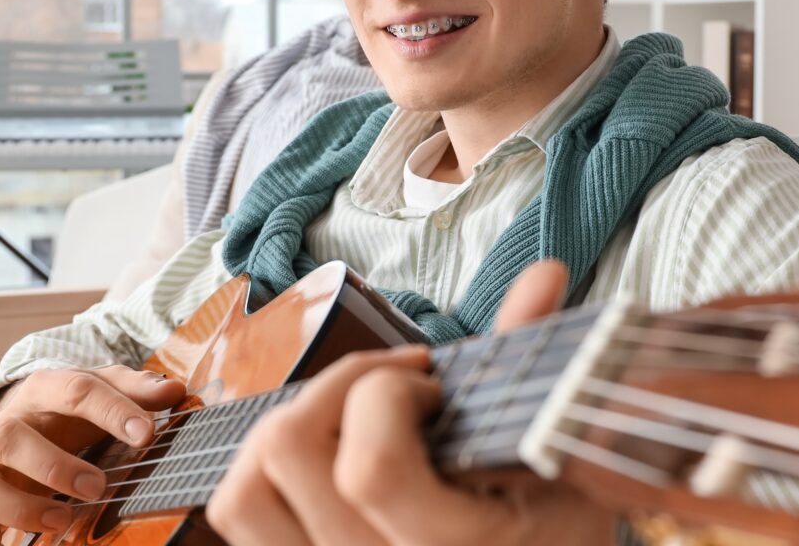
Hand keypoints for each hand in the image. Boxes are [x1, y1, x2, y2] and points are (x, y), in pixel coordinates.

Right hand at [0, 365, 185, 544]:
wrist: (25, 418)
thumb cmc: (71, 406)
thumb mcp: (104, 387)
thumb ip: (137, 390)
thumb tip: (175, 391)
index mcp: (43, 391)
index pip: (75, 391)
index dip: (112, 411)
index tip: (146, 434)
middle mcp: (8, 427)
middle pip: (11, 438)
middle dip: (54, 465)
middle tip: (96, 486)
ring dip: (17, 506)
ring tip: (62, 519)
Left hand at [207, 260, 615, 544]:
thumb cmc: (545, 529)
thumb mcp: (558, 458)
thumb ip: (531, 367)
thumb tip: (544, 277)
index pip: (370, 470)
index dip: (389, 395)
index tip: (430, 386)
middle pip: (285, 453)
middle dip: (333, 389)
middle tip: (388, 392)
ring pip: (244, 491)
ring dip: (287, 431)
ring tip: (346, 424)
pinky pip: (240, 514)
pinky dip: (262, 470)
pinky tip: (321, 456)